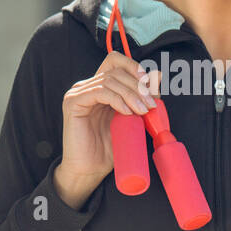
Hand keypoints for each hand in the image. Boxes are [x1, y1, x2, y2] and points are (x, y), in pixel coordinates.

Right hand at [60, 52, 160, 190]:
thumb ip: (141, 98)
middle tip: (151, 105)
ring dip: (131, 94)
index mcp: (100, 87)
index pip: (115, 60)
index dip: (134, 67)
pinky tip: (126, 112)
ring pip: (110, 80)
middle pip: (116, 71)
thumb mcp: (131, 119)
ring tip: (142, 111)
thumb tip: (158, 75)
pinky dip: (117, 99)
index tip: (150, 84)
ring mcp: (78, 93)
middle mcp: (87, 86)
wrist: (90, 170)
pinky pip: (99, 92)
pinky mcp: (73, 103)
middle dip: (138, 86)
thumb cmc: (109, 148)